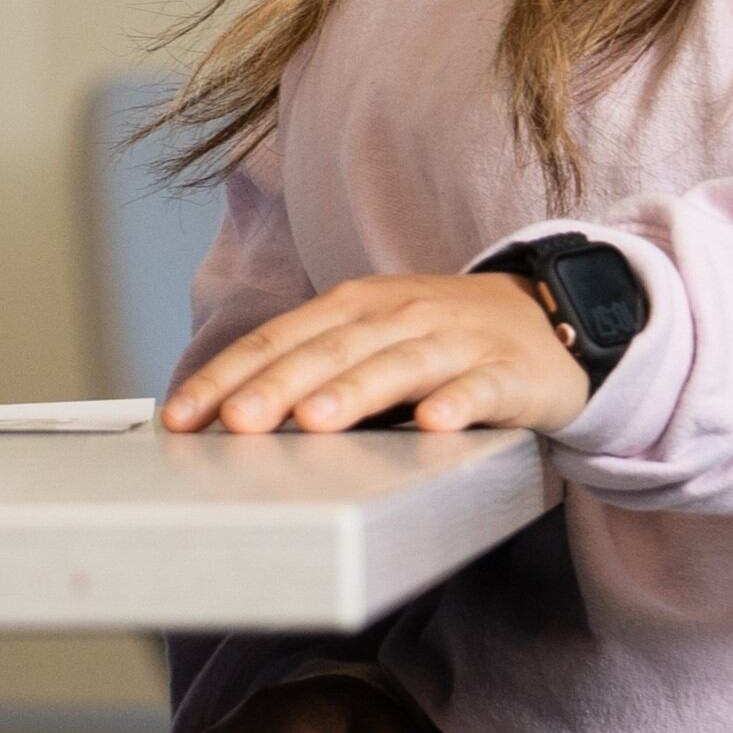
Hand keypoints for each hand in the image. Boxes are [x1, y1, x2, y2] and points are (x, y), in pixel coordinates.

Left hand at [159, 268, 591, 440]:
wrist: (551, 319)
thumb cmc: (439, 339)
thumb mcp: (370, 340)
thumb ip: (310, 369)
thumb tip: (227, 414)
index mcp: (353, 307)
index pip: (277, 340)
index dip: (227, 377)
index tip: (181, 418)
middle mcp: (398, 315)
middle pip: (328, 351)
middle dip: (276, 387)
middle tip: (235, 423)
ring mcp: (455, 340)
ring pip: (397, 366)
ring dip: (354, 393)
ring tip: (314, 423)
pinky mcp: (508, 371)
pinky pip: (480, 389)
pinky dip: (456, 404)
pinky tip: (433, 425)